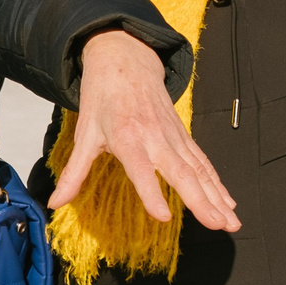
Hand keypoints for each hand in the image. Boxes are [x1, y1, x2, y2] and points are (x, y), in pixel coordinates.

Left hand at [50, 29, 240, 232]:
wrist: (125, 59)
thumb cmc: (102, 98)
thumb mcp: (84, 133)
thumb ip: (73, 173)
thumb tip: (54, 203)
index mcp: (127, 137)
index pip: (140, 169)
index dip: (151, 192)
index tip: (164, 216)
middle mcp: (155, 138)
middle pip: (180, 172)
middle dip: (201, 200)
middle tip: (217, 225)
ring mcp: (173, 136)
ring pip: (198, 170)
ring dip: (217, 197)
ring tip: (231, 223)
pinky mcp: (183, 135)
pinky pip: (202, 162)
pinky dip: (217, 182)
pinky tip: (228, 203)